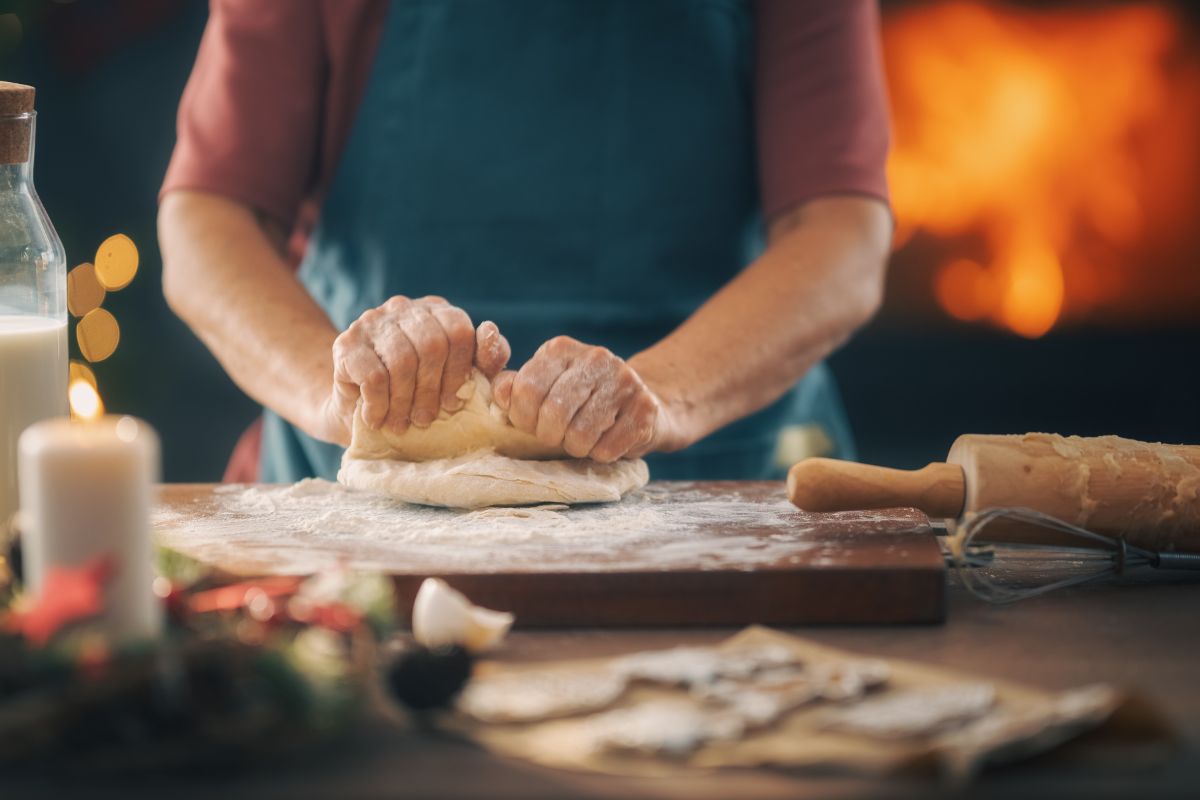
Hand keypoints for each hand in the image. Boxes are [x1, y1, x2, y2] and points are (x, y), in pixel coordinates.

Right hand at [318, 296, 509, 443]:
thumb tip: (490, 331)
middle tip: (426, 420)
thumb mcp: (457, 378)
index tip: (453, 404)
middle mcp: (404, 309)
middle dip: (431, 390)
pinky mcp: (346, 343)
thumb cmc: (416, 393)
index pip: (458, 329)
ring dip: (404, 401)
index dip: (459, 371)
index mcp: (436, 311)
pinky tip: (378, 418)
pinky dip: (379, 404)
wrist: (358, 406)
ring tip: (401, 424)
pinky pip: (372, 375)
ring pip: (402, 360)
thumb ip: (484, 358)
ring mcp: (373, 322)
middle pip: (431, 345)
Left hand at [492, 336, 673, 461]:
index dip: (524, 418)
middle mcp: (595, 357)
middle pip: (553, 413)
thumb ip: (516, 389)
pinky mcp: (645, 408)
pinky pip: (607, 449)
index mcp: (561, 349)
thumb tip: (501, 392)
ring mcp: (624, 381)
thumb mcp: (545, 387)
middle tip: (559, 437)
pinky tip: (607, 441)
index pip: (526, 388)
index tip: (534, 424)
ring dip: (577, 448)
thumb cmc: (581, 401)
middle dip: (550, 436)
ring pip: (580, 434)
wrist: (643, 404)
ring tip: (583, 439)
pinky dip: (601, 455)